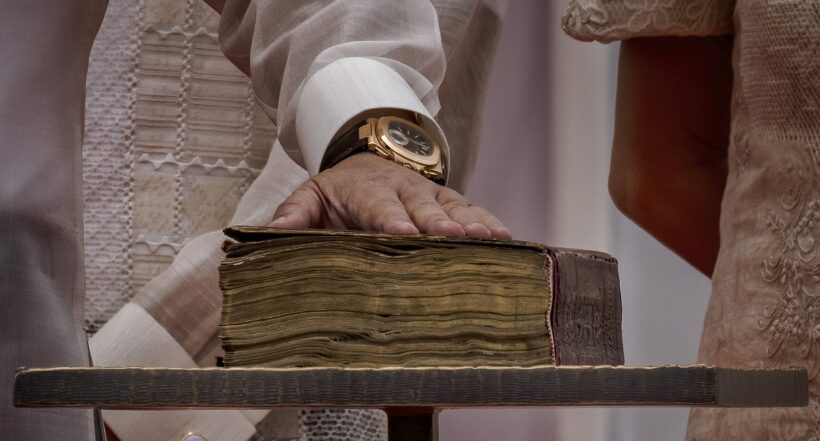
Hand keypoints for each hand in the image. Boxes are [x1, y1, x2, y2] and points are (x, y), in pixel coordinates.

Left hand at [270, 152, 511, 238]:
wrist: (368, 159)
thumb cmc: (339, 190)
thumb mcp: (311, 194)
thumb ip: (295, 211)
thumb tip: (276, 229)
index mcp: (367, 191)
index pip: (378, 206)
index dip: (391, 219)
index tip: (403, 233)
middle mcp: (404, 190)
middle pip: (421, 208)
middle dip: (437, 224)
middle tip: (452, 238)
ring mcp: (431, 195)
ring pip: (453, 208)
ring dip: (471, 224)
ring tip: (492, 238)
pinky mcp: (451, 200)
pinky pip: (473, 211)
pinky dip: (490, 223)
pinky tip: (508, 239)